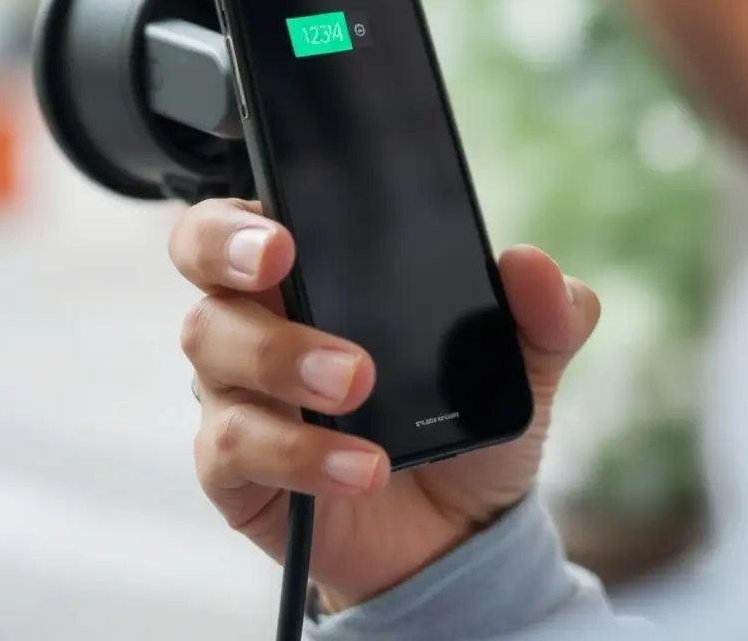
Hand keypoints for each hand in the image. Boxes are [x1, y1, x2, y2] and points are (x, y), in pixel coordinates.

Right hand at [170, 198, 599, 610]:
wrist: (458, 533)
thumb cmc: (468, 424)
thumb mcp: (524, 364)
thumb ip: (543, 311)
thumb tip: (531, 264)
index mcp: (317, 276)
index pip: (248, 220)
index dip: (243, 214)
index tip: (285, 227)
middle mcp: (262, 321)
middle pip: (203, 264)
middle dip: (229, 253)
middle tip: (283, 264)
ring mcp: (241, 393)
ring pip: (213, 348)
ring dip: (281, 358)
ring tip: (357, 383)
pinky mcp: (237, 468)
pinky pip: (232, 446)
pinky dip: (298, 452)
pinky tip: (361, 466)